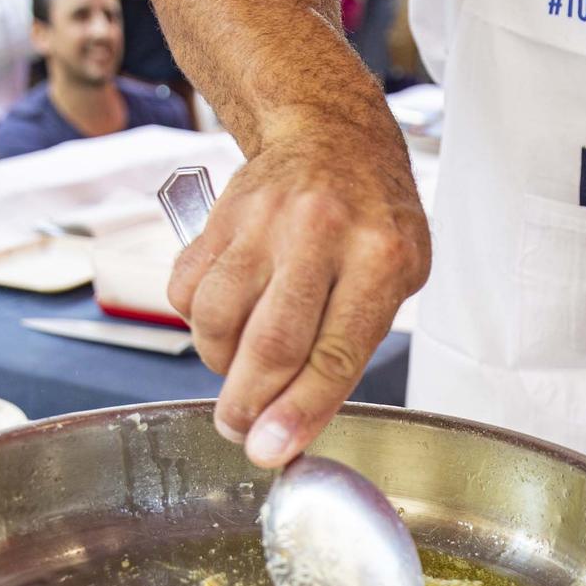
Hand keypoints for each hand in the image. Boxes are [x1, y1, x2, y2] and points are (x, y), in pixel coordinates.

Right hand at [167, 123, 428, 466]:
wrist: (332, 135)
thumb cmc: (372, 216)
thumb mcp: (397, 276)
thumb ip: (352, 343)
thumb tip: (294, 420)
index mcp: (379, 256)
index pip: (334, 353)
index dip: (299, 412)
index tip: (272, 451)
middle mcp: (320, 232)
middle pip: (269, 343)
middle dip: (248, 405)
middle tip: (241, 431)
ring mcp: (264, 220)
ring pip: (218, 319)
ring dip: (221, 366)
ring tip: (240, 370)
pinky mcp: (221, 217)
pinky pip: (188, 289)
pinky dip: (199, 324)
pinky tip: (226, 321)